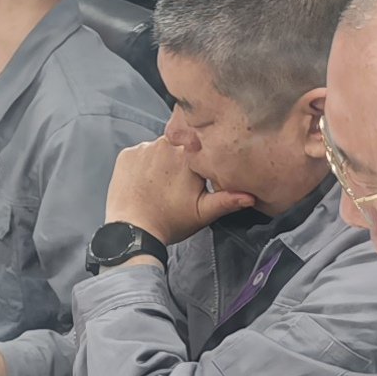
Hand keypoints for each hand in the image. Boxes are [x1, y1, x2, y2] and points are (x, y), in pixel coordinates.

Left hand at [106, 131, 254, 244]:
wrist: (132, 231)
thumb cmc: (170, 222)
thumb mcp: (203, 213)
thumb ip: (227, 200)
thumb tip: (250, 195)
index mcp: (187, 154)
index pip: (200, 144)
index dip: (200, 157)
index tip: (197, 173)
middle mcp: (164, 144)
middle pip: (179, 144)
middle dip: (181, 159)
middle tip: (179, 182)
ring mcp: (143, 148)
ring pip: (159, 148)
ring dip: (162, 161)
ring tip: (161, 184)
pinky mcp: (126, 155)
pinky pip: (140, 153)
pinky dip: (143, 164)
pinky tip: (146, 182)